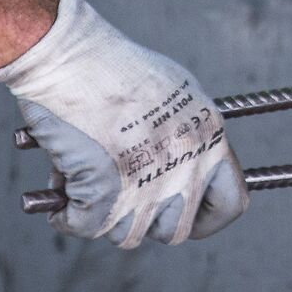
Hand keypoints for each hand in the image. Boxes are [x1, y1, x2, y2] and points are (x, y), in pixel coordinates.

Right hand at [0, 0, 245, 246]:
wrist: (71, 57)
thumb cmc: (115, 67)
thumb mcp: (176, 93)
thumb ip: (185, 135)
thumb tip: (178, 168)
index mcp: (209, 140)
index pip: (231, 203)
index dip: (207, 218)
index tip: (187, 216)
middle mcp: (185, 168)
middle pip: (176, 231)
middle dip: (146, 220)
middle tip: (122, 195)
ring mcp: (147, 187)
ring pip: (126, 234)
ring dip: (103, 214)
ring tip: (85, 174)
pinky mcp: (104, 197)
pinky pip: (82, 226)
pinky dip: (66, 213)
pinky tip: (60, 184)